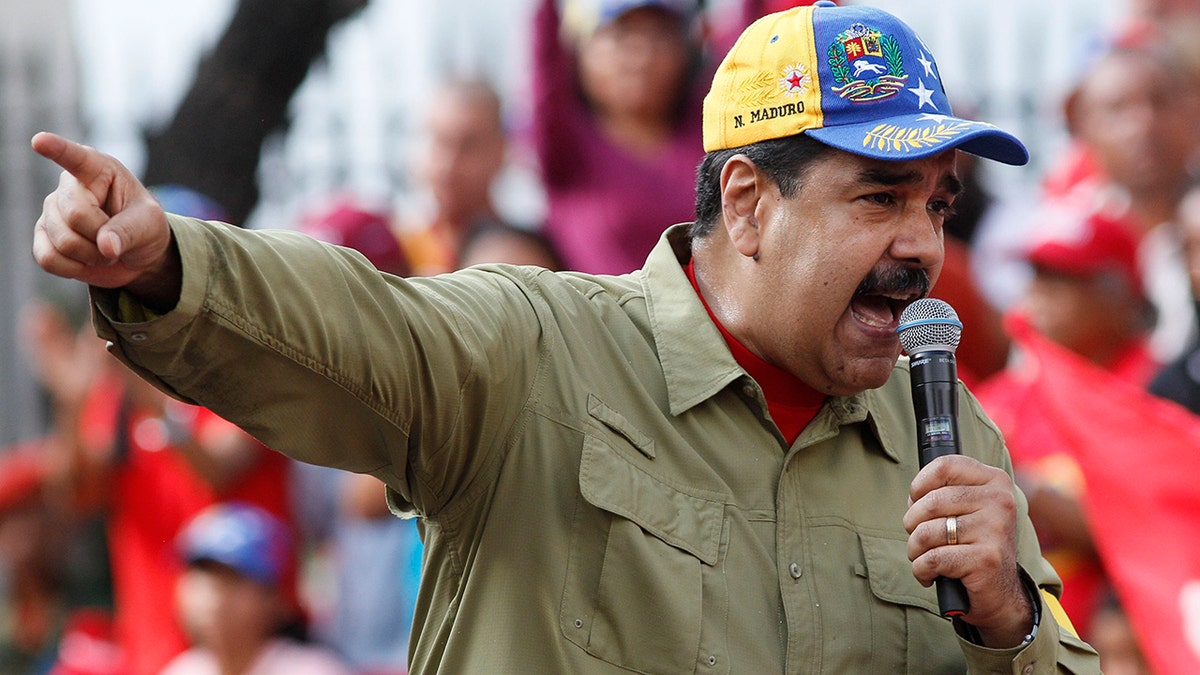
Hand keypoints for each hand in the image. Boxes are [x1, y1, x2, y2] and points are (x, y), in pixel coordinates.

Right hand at [32, 132, 178, 307]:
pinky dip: (73, 269)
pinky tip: (86, 261)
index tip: (40, 141)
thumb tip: (105, 246)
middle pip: (75, 215)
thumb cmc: (144, 227)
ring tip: (105, 250)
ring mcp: (51, 212)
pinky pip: (48, 258)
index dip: (57, 149)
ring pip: (63, 241)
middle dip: (102, 237)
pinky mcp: (43, 237)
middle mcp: (69, 187)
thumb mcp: (150, 224)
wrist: (135, 254)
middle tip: (118, 241)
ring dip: (92, 256)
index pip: (75, 157)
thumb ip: (129, 231)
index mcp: (98, 170)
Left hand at [904, 455, 1033, 647]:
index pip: (945, 465)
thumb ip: (943, 492)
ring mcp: (995, 529)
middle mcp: (1000, 501)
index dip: (919, 484)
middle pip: (930, 501)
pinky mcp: (986, 559)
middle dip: (912, 523)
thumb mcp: (966, 510)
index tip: (916, 501)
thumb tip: (913, 496)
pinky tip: (930, 575)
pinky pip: (932, 559)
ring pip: (927, 531)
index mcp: (994, 481)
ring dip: (915, 549)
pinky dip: (921, 570)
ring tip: (924, 557)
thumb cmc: (974, 546)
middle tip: (919, 538)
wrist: (1001, 593)